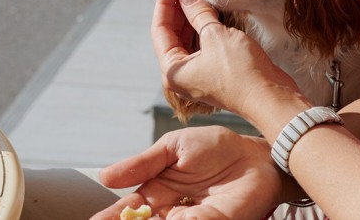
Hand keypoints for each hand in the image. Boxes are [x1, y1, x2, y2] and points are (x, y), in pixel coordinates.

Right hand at [91, 126, 283, 219]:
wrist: (254, 154)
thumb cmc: (215, 147)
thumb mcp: (173, 148)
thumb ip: (142, 163)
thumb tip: (105, 177)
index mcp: (158, 190)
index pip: (129, 208)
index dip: (110, 217)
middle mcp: (171, 211)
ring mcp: (191, 219)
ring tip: (132, 219)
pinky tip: (169, 217)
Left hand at [151, 0, 308, 137]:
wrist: (272, 99)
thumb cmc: (241, 72)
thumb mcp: (215, 35)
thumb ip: (197, 11)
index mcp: (172, 70)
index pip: (159, 28)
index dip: (166, 0)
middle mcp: (181, 74)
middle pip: (172, 32)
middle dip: (180, 4)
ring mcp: (198, 73)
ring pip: (188, 36)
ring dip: (193, 12)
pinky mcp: (216, 70)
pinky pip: (204, 42)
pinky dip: (206, 24)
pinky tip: (211, 6)